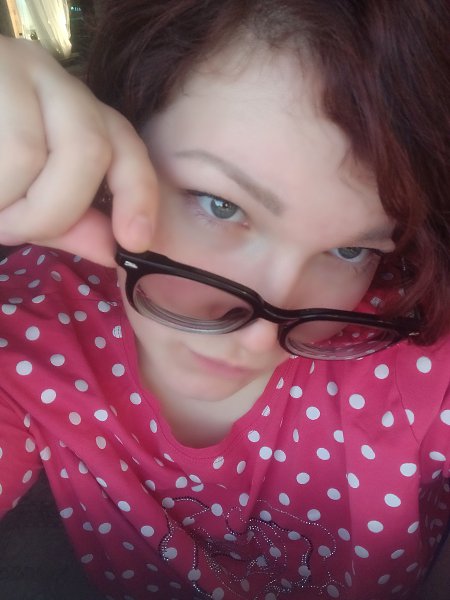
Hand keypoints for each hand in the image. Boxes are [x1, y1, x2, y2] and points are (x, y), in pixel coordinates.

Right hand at [0, 35, 157, 265]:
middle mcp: (55, 81)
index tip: (133, 241)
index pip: (126, 147)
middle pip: (88, 149)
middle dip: (54, 211)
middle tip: (10, 231)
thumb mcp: (30, 195)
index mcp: (80, 113)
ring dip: (5, 205)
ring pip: (28, 152)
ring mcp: (12, 66)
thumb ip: (70, 221)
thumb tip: (113, 251)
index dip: (138, 195)